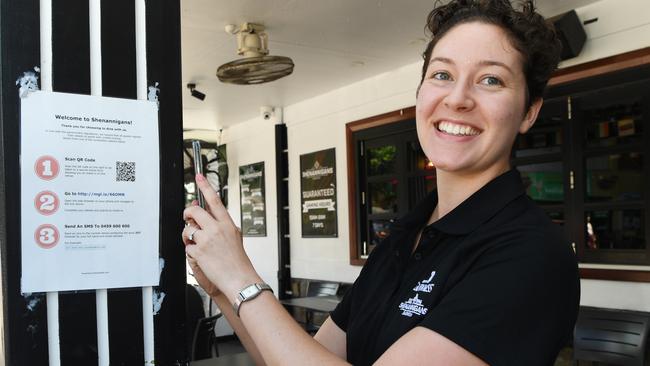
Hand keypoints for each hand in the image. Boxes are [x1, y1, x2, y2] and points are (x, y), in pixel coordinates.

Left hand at [182, 174, 260, 300]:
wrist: (239, 279)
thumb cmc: (238, 261)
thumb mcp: (234, 237)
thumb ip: (220, 224)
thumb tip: (206, 214)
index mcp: (227, 224)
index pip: (215, 200)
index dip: (206, 186)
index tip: (199, 177)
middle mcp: (217, 229)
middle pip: (194, 211)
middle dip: (187, 214)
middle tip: (188, 218)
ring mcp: (206, 240)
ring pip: (187, 229)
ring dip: (187, 236)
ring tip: (196, 243)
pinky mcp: (198, 251)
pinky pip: (187, 246)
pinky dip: (191, 251)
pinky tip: (201, 257)